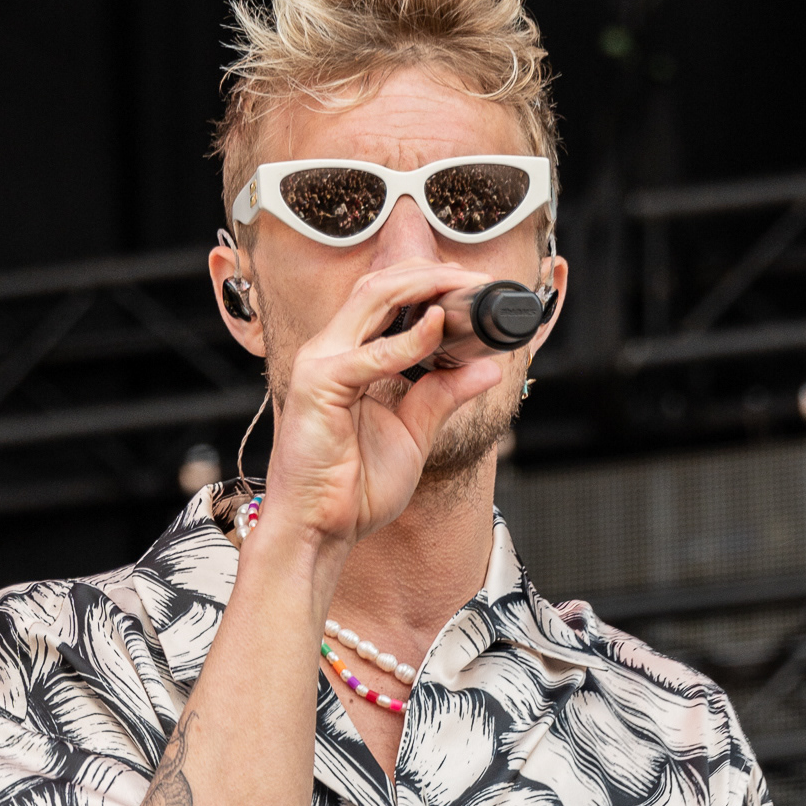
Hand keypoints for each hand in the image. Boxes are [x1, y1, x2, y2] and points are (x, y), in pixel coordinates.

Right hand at [256, 262, 506, 557]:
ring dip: (424, 287)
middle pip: (380, 286)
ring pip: (373, 298)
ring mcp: (319, 364)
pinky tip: (438, 329)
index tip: (475, 289)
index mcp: (347, 358)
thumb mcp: (414, 435)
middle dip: (433, 275)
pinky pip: (371, 354)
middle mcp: (329, 351)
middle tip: (477, 280)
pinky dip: (409, 340)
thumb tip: (486, 367)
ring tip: (463, 287)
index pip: (386, 298)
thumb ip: (444, 395)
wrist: (321, 531)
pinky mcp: (318, 386)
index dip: (430, 283)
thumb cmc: (353, 489)